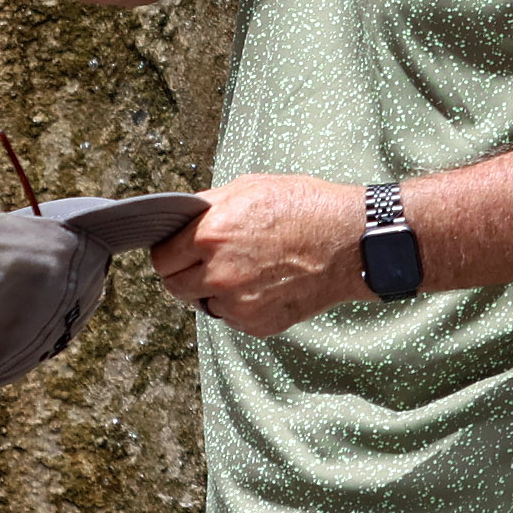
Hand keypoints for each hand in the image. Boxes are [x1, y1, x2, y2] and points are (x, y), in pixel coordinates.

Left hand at [151, 172, 378, 335]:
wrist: (351, 243)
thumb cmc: (307, 209)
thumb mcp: (251, 188)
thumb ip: (208, 206)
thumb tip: (182, 218)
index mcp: (211, 235)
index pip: (161, 258)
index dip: (169, 251)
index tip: (178, 250)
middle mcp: (219, 274)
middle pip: (174, 286)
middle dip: (184, 273)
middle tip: (205, 262)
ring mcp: (238, 303)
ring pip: (202, 303)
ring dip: (212, 291)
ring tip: (243, 270)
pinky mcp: (257, 324)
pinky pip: (231, 317)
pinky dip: (239, 305)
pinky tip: (262, 284)